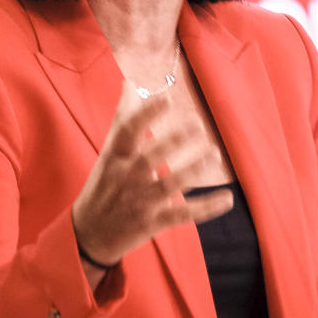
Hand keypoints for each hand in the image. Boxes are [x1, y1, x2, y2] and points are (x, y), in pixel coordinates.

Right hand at [71, 84, 231, 278]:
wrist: (90, 234)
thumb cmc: (104, 185)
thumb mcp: (108, 152)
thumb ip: (122, 117)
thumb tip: (129, 83)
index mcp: (115, 156)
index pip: (128, 131)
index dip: (147, 114)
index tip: (168, 98)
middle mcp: (127, 177)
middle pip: (150, 158)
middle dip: (174, 141)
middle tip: (198, 123)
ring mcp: (141, 202)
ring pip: (170, 185)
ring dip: (194, 170)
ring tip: (215, 154)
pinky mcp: (154, 223)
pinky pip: (183, 215)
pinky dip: (207, 208)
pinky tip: (227, 199)